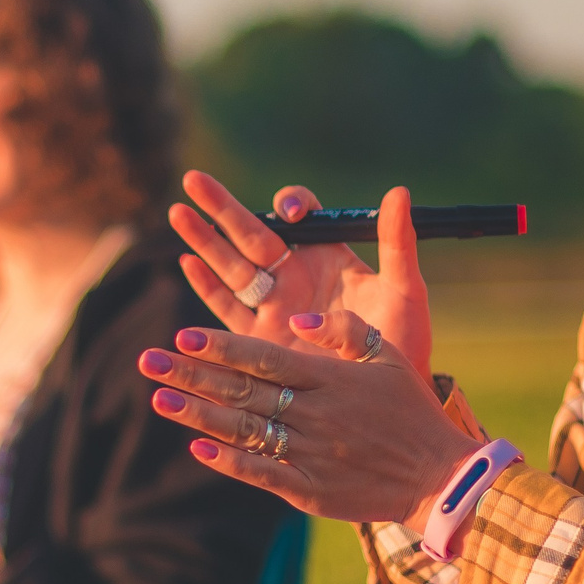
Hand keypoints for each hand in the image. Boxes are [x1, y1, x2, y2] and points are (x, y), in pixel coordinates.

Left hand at [141, 313, 479, 525]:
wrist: (440, 478)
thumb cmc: (412, 411)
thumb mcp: (388, 355)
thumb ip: (343, 330)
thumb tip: (300, 318)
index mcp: (329, 378)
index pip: (263, 358)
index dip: (220, 347)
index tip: (182, 335)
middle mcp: (314, 413)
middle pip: (242, 391)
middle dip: (191, 375)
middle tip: (147, 361)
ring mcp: (309, 453)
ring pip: (244, 430)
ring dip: (197, 414)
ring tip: (158, 399)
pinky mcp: (310, 490)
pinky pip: (261, 473)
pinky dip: (228, 461)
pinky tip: (196, 446)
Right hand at [168, 172, 435, 376]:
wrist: (388, 403)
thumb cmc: (404, 342)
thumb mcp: (405, 290)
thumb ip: (397, 243)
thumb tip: (399, 191)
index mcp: (328, 256)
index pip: (301, 216)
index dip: (291, 205)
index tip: (292, 214)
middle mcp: (296, 275)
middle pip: (251, 232)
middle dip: (221, 208)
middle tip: (193, 180)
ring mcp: (275, 307)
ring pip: (232, 266)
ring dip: (204, 240)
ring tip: (178, 213)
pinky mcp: (259, 341)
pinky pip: (228, 309)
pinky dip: (207, 286)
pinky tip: (187, 263)